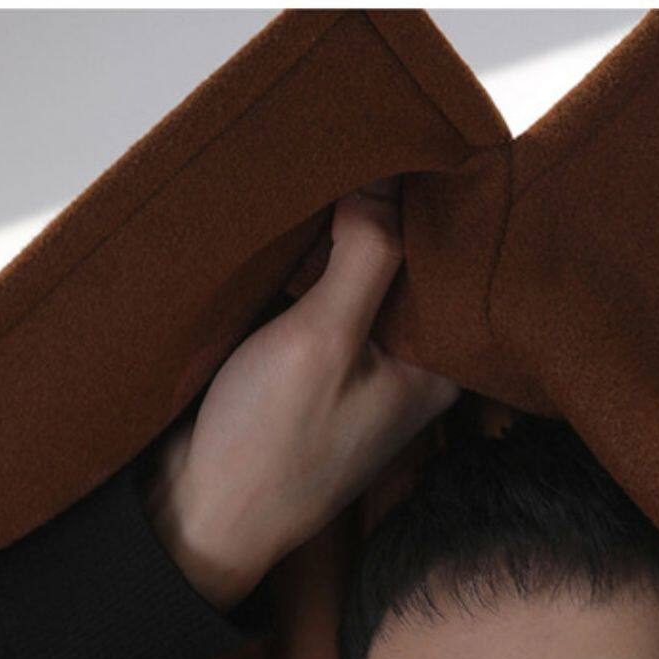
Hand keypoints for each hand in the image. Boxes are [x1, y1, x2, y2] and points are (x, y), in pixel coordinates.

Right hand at [142, 177, 459, 610]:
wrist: (199, 514)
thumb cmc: (270, 443)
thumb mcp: (324, 339)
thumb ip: (367, 255)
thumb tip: (392, 174)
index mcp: (440, 367)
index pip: (458, 265)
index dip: (436, 202)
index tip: (411, 143)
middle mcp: (413, 364)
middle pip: (414, 264)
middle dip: (389, 211)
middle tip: (361, 144)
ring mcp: (365, 363)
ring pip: (368, 273)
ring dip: (345, 232)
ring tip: (329, 172)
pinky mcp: (318, 363)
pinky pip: (329, 294)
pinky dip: (315, 262)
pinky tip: (297, 227)